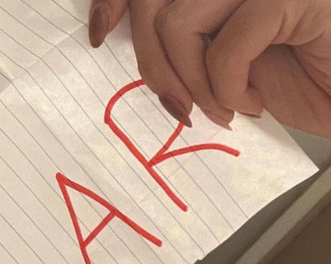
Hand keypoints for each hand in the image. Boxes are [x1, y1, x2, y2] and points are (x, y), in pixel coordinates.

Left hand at [88, 0, 330, 137]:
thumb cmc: (308, 76)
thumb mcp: (231, 63)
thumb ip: (191, 46)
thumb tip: (139, 52)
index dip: (115, 0)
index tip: (99, 32)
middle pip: (155, 3)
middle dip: (154, 65)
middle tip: (178, 108)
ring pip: (177, 22)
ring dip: (191, 81)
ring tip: (222, 107)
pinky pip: (224, 48)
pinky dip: (227, 88)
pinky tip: (251, 102)